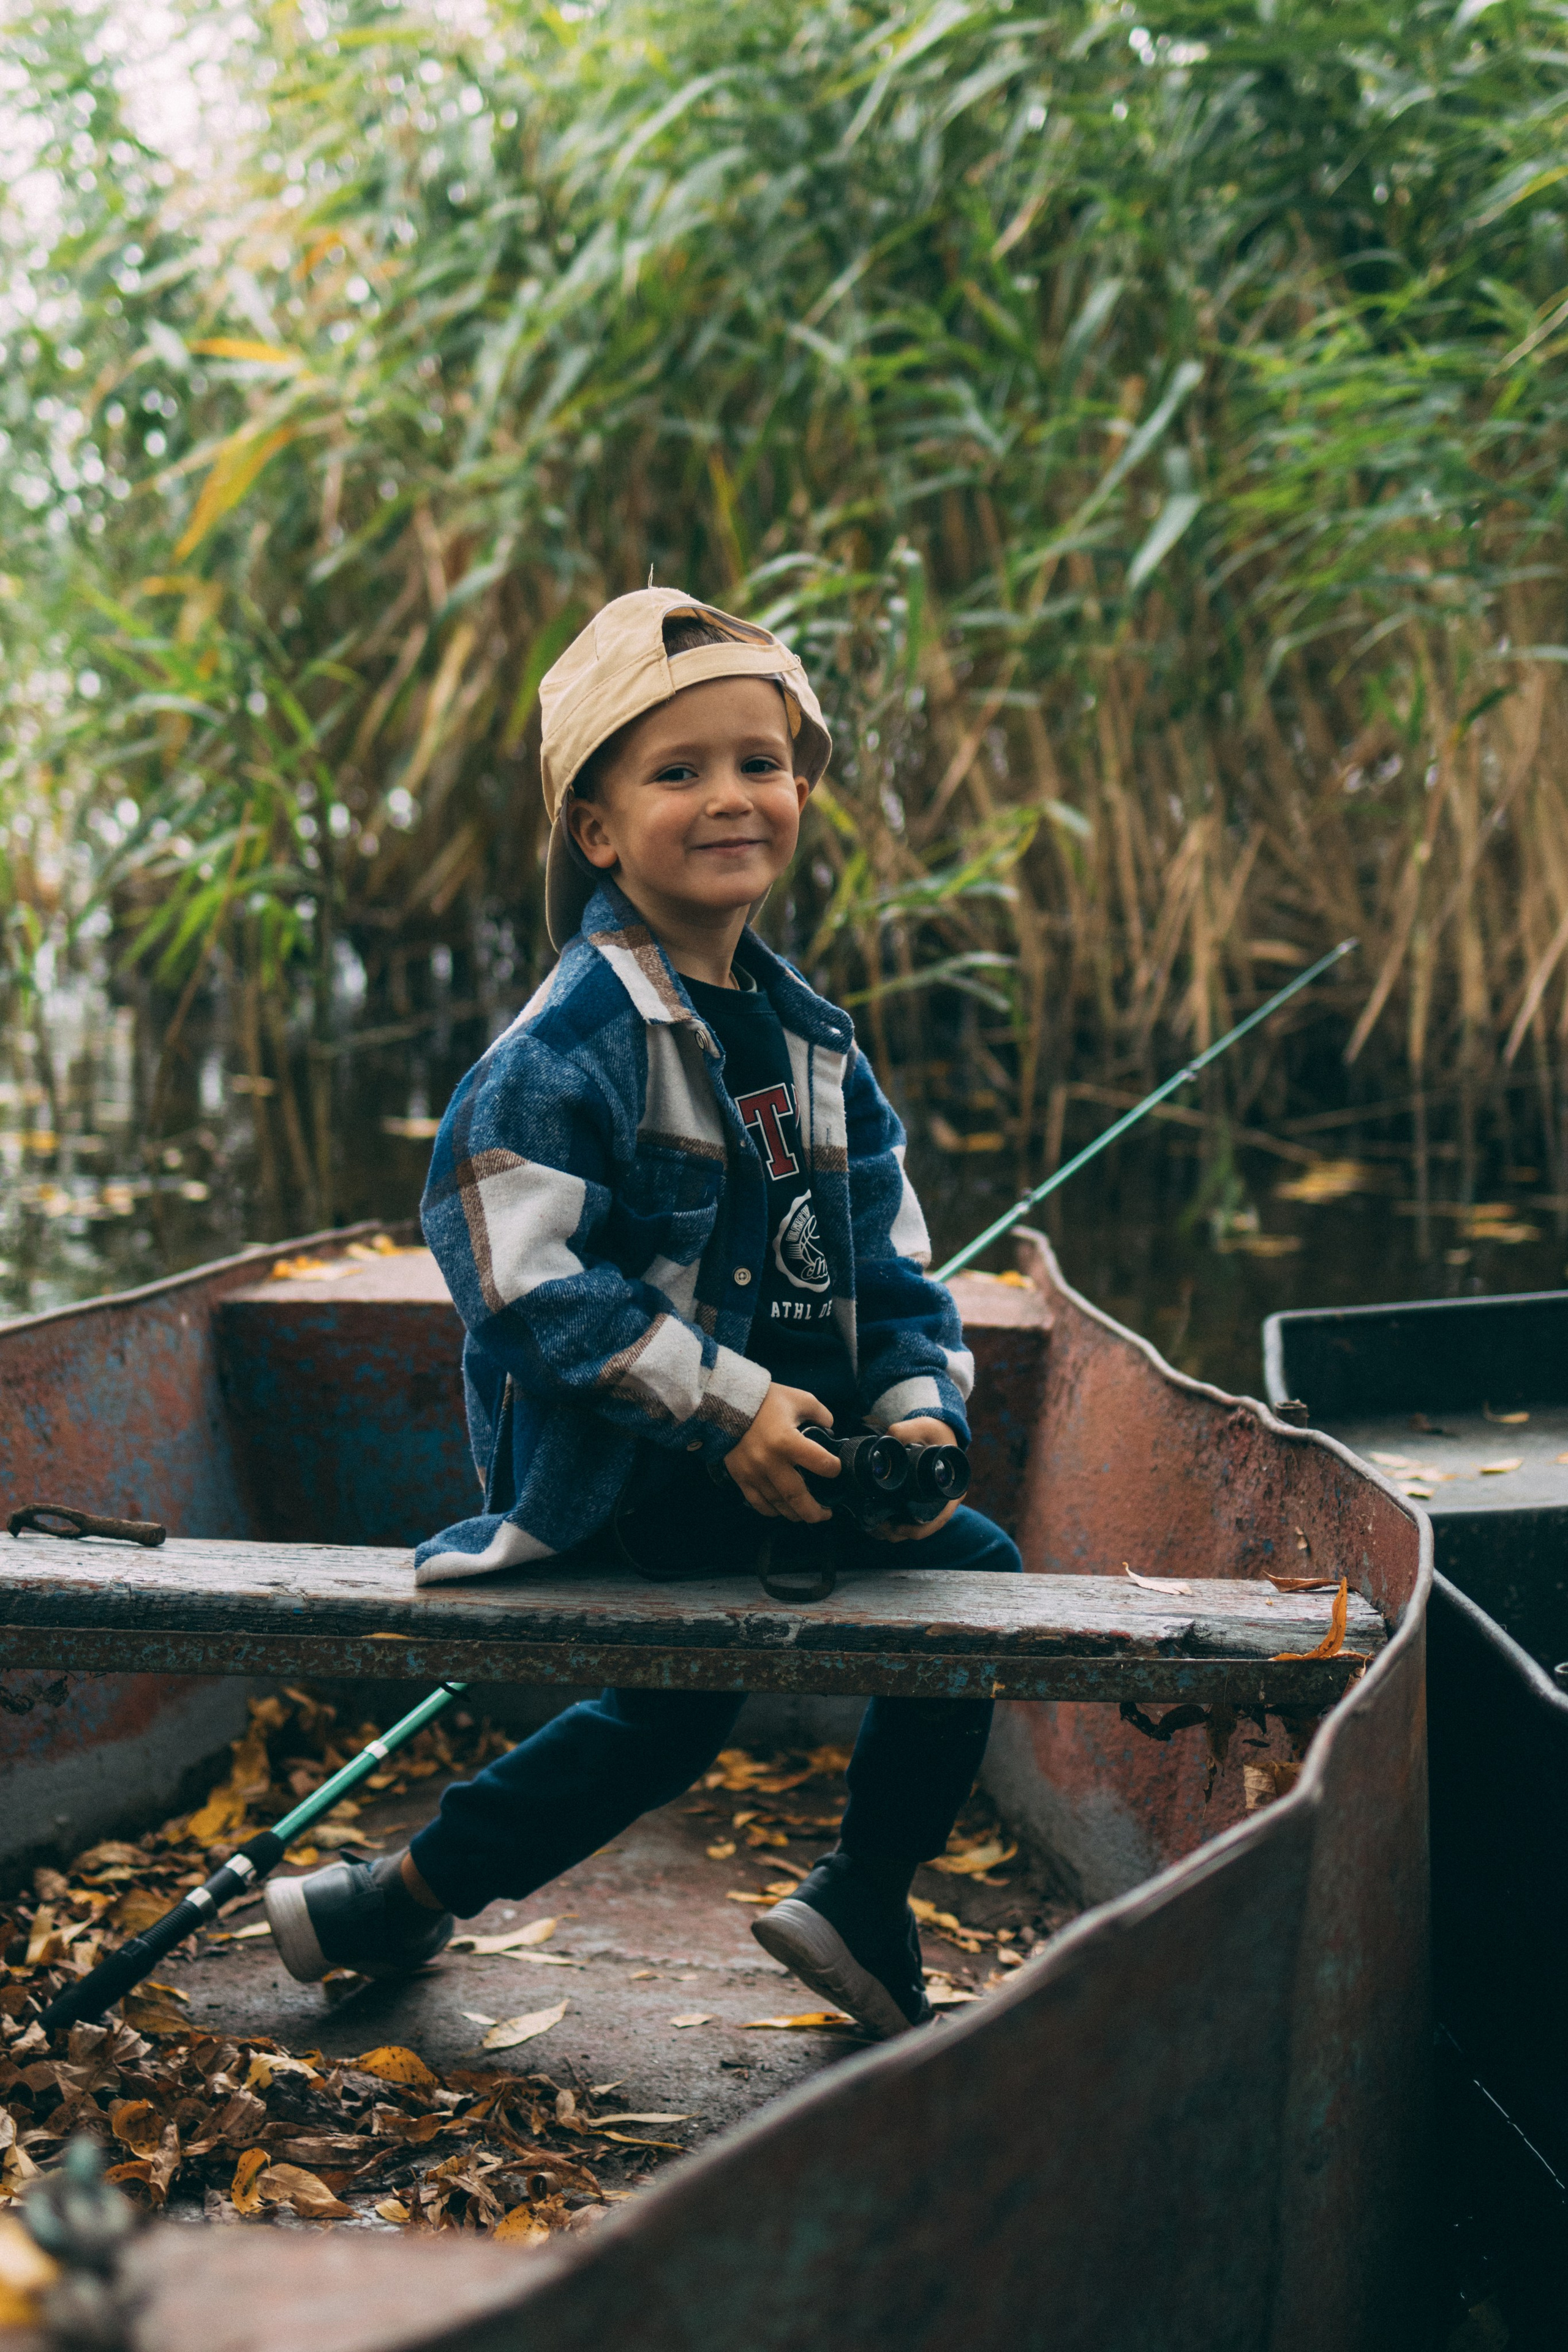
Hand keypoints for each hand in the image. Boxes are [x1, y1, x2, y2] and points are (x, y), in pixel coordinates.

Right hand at [722, 1384, 839, 1521]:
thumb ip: (821, 1414)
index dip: (834, 1469)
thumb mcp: (799, 1398)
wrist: (726, 1403)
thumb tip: (831, 1430)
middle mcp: (770, 1461)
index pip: (820, 1463)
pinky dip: (773, 1511)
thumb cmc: (766, 1400)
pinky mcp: (740, 1477)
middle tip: (826, 1514)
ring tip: (808, 1514)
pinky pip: (758, 1503)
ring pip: (778, 1504)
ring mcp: (754, 1473)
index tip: (836, 1469)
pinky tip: (783, 1509)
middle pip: (797, 1497)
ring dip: (796, 1513)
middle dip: (815, 1511)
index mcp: (787, 1441)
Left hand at [871, 1417, 961, 1542]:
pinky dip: (892, 1525)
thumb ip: (904, 1431)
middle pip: (922, 1529)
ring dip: (892, 1532)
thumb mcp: (923, 1427)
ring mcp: (932, 1505)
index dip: (917, 1528)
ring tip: (872, 1526)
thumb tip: (884, 1443)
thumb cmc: (934, 1432)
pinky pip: (908, 1521)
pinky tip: (875, 1522)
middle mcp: (944, 1502)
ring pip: (913, 1528)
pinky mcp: (920, 1503)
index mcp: (951, 1490)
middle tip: (876, 1527)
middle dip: (897, 1532)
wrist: (935, 1432)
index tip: (895, 1526)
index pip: (938, 1519)